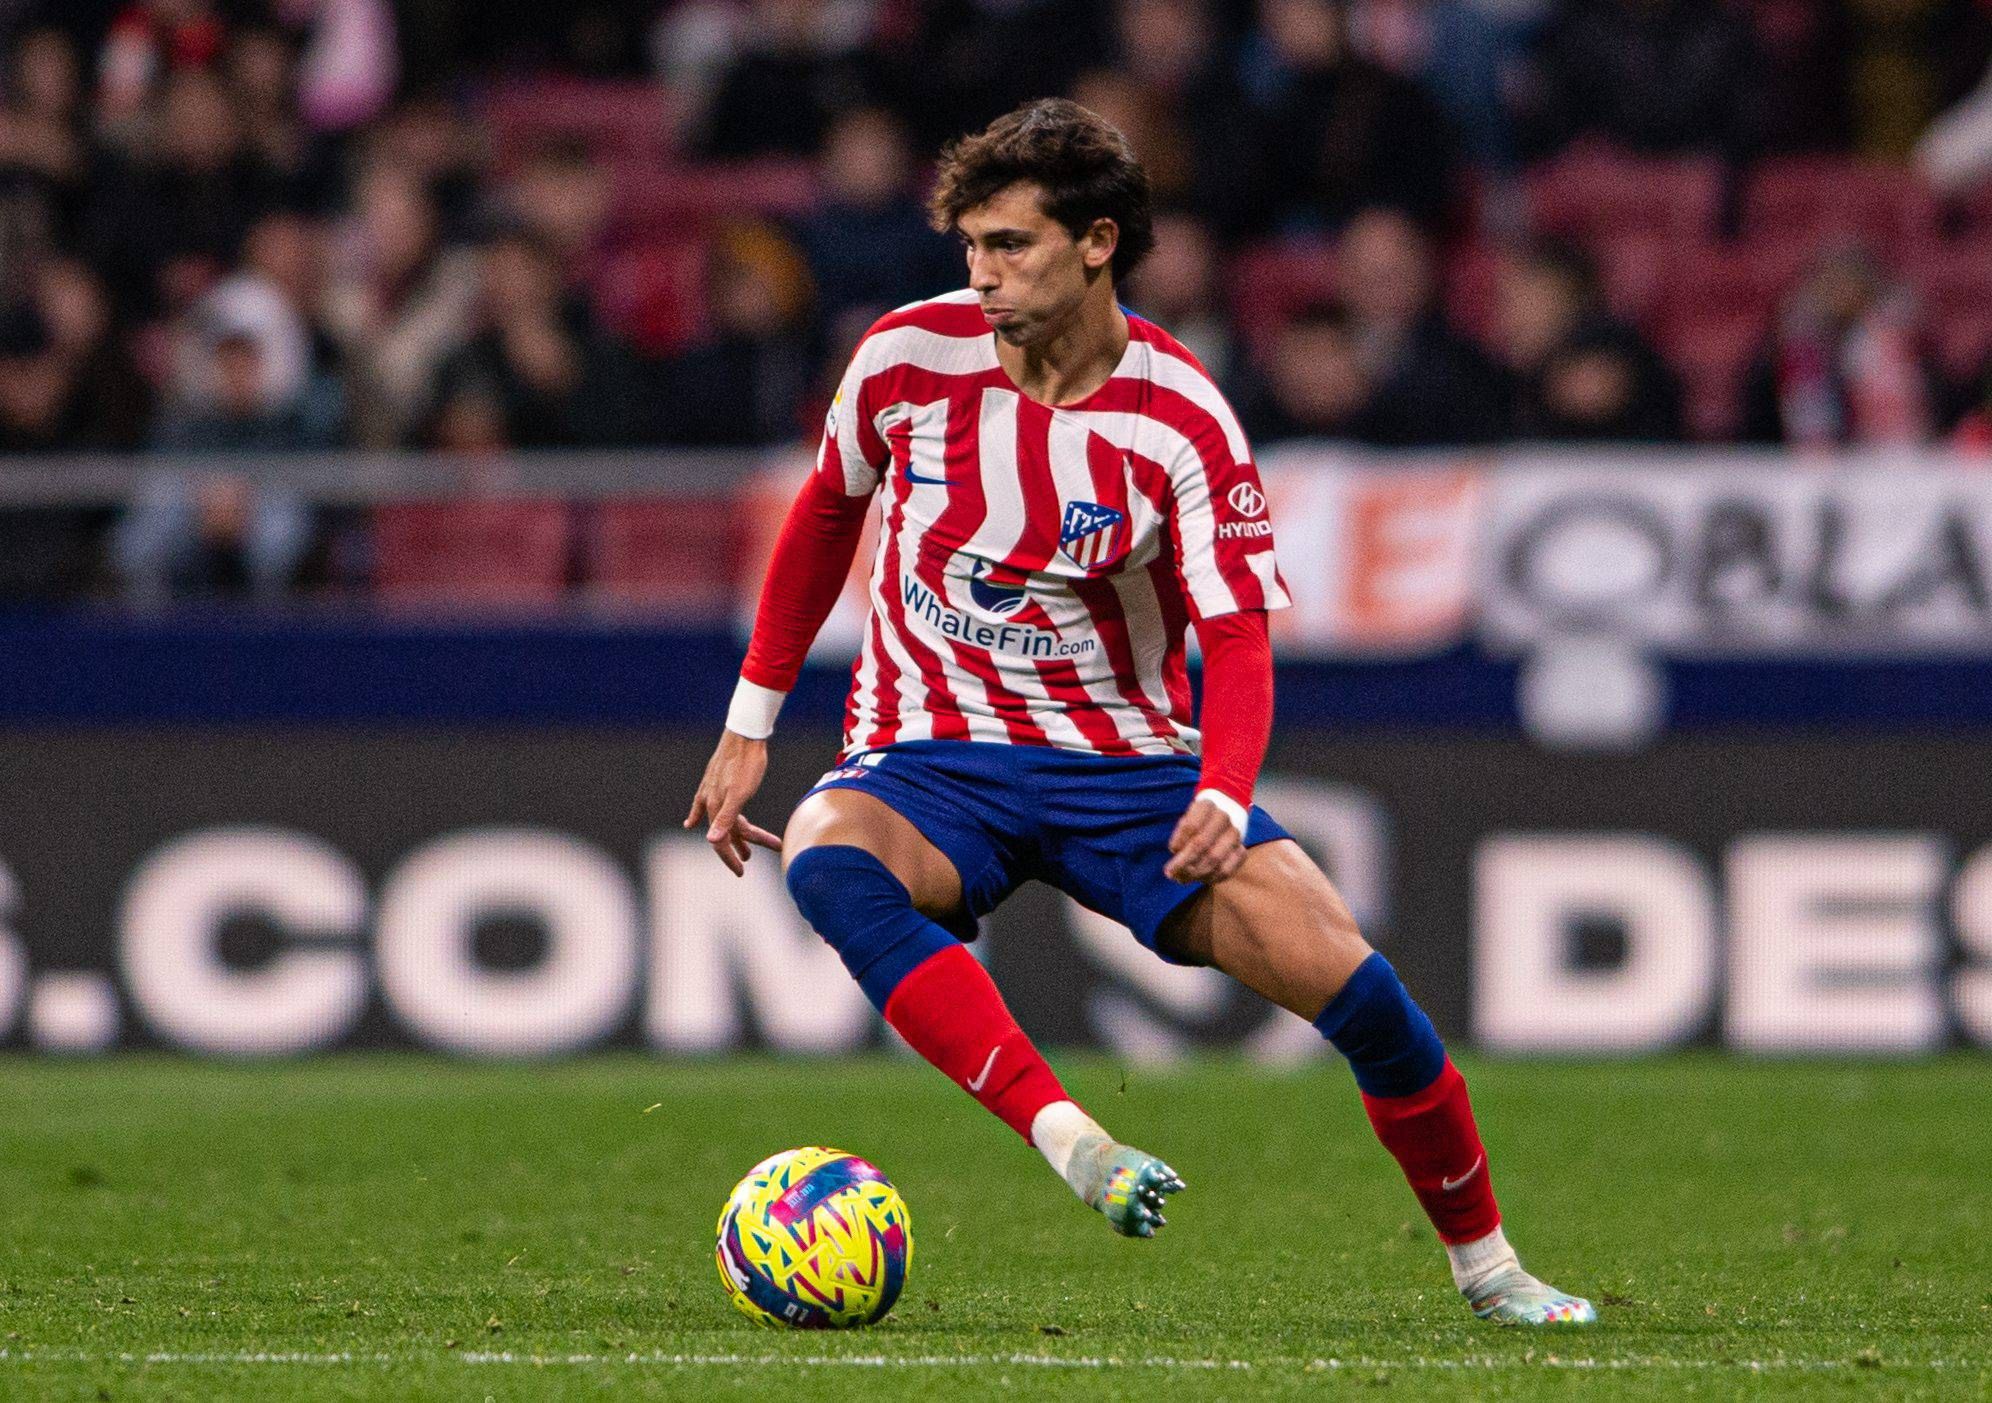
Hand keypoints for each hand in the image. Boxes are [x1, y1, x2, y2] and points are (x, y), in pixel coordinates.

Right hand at [683, 730, 783, 874]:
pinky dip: (700, 816)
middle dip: (738, 847)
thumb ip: (726, 817)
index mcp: (717, 807)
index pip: (720, 841)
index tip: (741, 871)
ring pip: (722, 819)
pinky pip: (704, 805)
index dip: (729, 858)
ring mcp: (712, 791)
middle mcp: (711, 801)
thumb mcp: (740, 792)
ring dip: (735, 833)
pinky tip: (692, 822)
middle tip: (749, 860)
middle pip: (725, 831)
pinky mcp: (715, 781)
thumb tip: (712, 840)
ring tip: (748, 845)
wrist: (745, 734)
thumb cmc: (747, 763)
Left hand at [1164, 796, 1246, 884]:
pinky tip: (1201, 879)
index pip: (1191, 826)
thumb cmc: (1198, 821)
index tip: (1171, 851)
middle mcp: (1223, 818)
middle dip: (1184, 863)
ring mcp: (1235, 835)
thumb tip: (1174, 864)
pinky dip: (1212, 878)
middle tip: (1172, 874)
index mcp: (1206, 806)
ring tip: (1183, 878)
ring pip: (1215, 859)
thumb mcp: (1186, 821)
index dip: (1179, 842)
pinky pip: (1227, 869)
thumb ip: (1180, 839)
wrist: (1223, 816)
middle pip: (1202, 844)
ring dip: (1195, 873)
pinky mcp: (1241, 850)